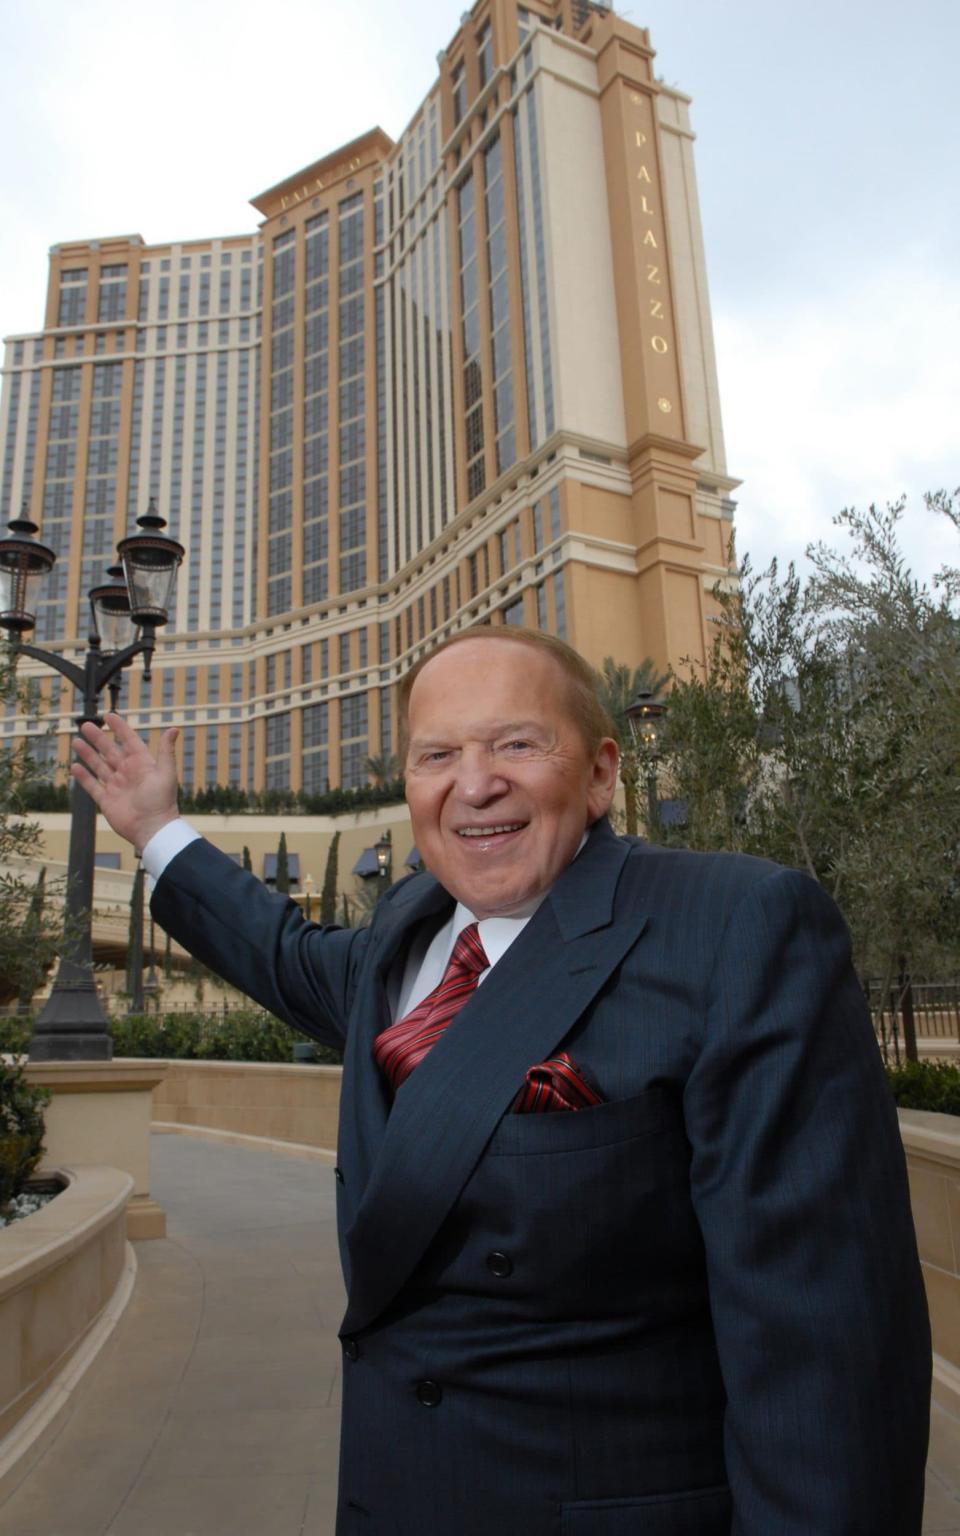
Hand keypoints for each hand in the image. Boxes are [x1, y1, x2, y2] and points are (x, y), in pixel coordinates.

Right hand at [71, 712, 179, 851]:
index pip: (129, 741)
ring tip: (76, 742)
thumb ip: (166, 751)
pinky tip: (74, 766)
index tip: (109, 715)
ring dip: (88, 754)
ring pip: (99, 766)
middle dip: (98, 738)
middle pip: (110, 751)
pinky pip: (92, 786)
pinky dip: (83, 777)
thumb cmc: (162, 801)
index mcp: (142, 764)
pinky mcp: (107, 800)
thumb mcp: (165, 773)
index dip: (119, 728)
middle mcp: (128, 773)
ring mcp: (116, 786)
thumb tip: (173, 729)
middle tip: (85, 725)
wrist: (152, 829)